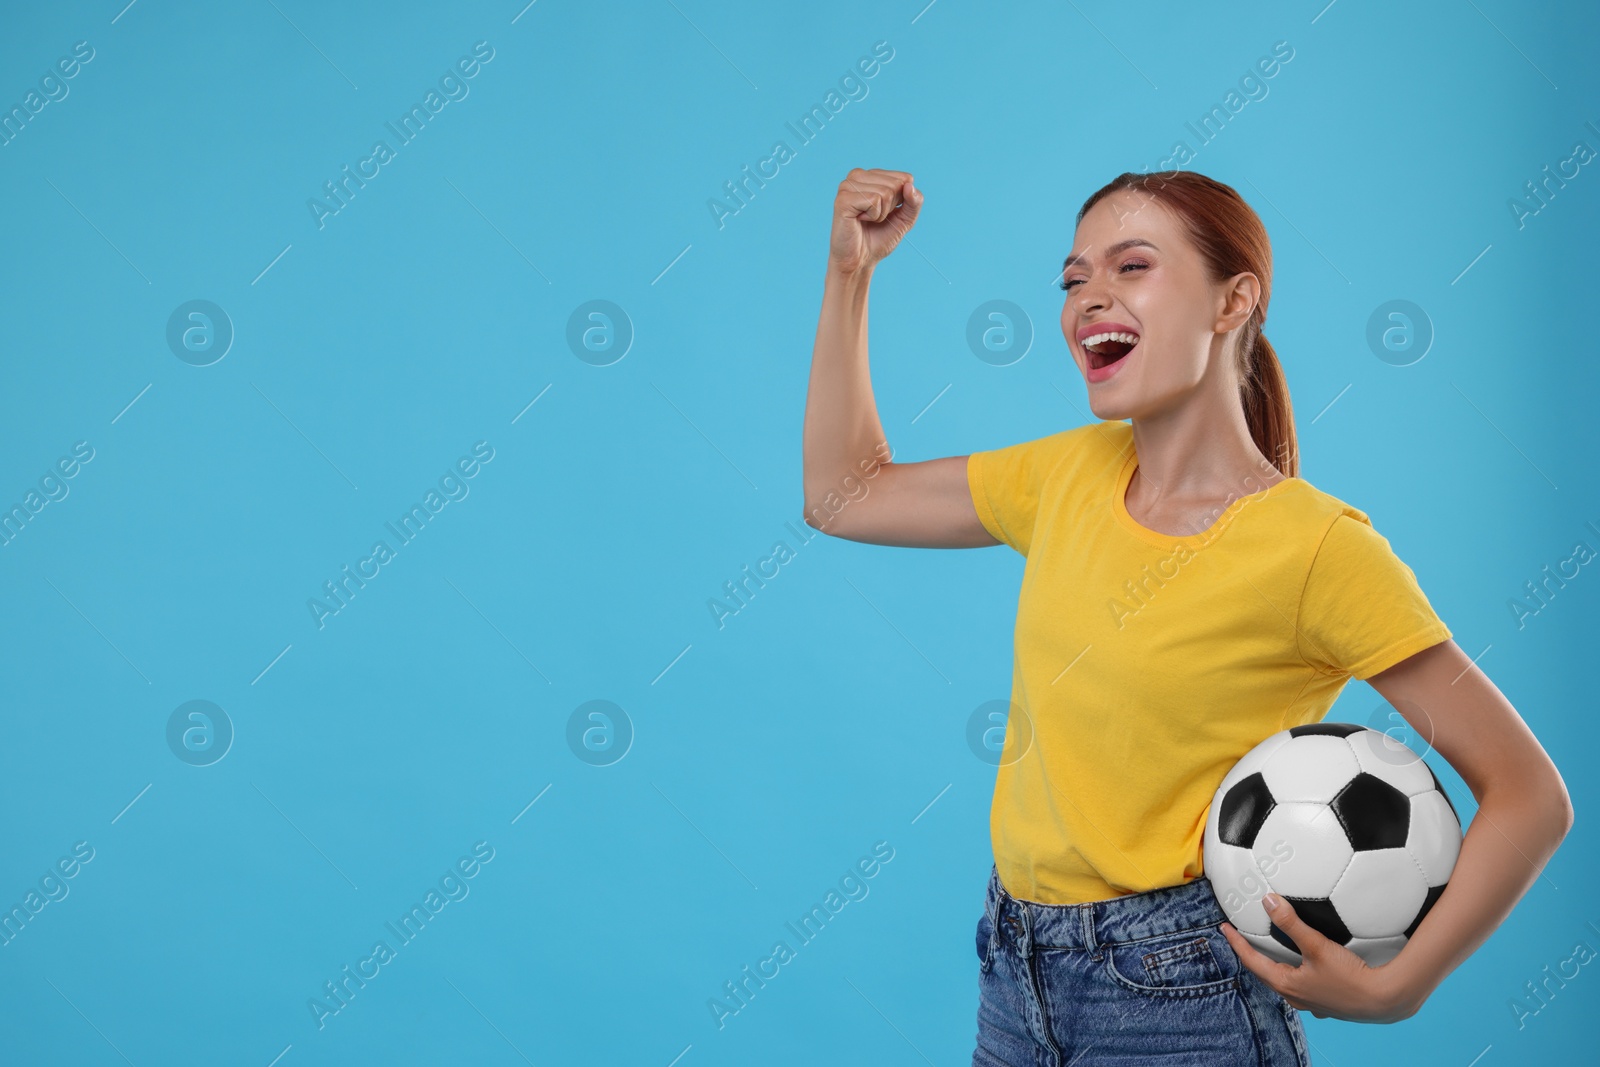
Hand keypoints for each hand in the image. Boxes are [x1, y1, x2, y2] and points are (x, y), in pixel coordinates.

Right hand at [829, 168, 921, 274]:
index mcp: (871, 176)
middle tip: (875, 219)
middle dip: (892, 207)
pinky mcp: (843, 198)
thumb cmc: (878, 239)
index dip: (902, 201)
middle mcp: (858, 176)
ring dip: (881, 213)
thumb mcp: (905, 219)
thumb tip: (909, 185)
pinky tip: (859, 220)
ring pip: (886, 192)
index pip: (905, 178)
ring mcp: (848, 186)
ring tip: (867, 220)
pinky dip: (873, 216)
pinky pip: (874, 200)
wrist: (860, 261)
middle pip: (896, 184)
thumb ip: (914, 201)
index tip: (886, 213)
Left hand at [1221, 893, 1419, 1023]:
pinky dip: (1297, 972)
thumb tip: (1267, 900)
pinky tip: (1307, 965)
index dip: (1236, 943)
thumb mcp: (1317, 946)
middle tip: (1243, 937)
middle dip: (1252, 954)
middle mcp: (1295, 997)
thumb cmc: (1350, 976)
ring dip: (1275, 965)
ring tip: (1271, 949)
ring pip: (1285, 981)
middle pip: (1266, 973)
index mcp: (1286, 985)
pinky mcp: (1328, 1004)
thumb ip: (1291, 922)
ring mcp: (1312, 1003)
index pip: (1252, 961)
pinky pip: (1305, 985)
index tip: (1223, 928)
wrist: (1384, 1001)